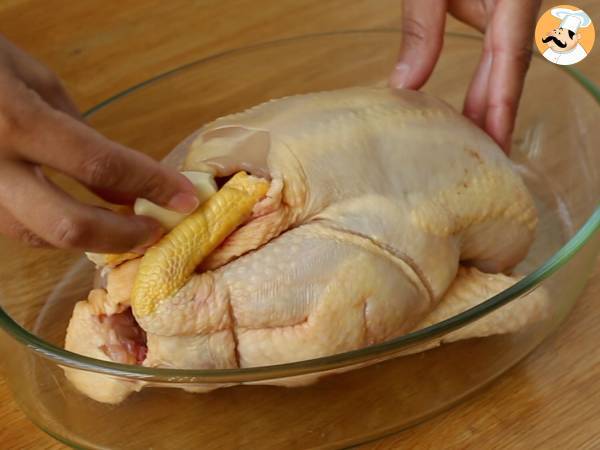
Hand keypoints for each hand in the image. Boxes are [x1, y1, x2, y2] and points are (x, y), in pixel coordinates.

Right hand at [0, 35, 198, 251]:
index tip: (186, 199)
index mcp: (18, 123)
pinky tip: (81, 223)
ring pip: (37, 238)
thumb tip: (122, 188)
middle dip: (121, 236)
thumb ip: (83, 138)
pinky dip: (54, 232)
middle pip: (66, 225)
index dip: (150, 185)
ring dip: (89, 240)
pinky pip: (16, 229)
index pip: (100, 165)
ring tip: (126, 231)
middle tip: (154, 232)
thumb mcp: (40, 83)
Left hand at [390, 0, 540, 152]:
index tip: (496, 146)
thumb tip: (403, 87)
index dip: (503, 106)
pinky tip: (465, 110)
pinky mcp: (497, 5)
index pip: (510, 58)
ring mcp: (510, 6)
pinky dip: (481, 83)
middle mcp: (520, 5)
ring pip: (502, 63)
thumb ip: (421, 28)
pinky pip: (494, 50)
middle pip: (509, 68)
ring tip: (471, 145)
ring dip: (487, 103)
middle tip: (479, 160)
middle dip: (495, 116)